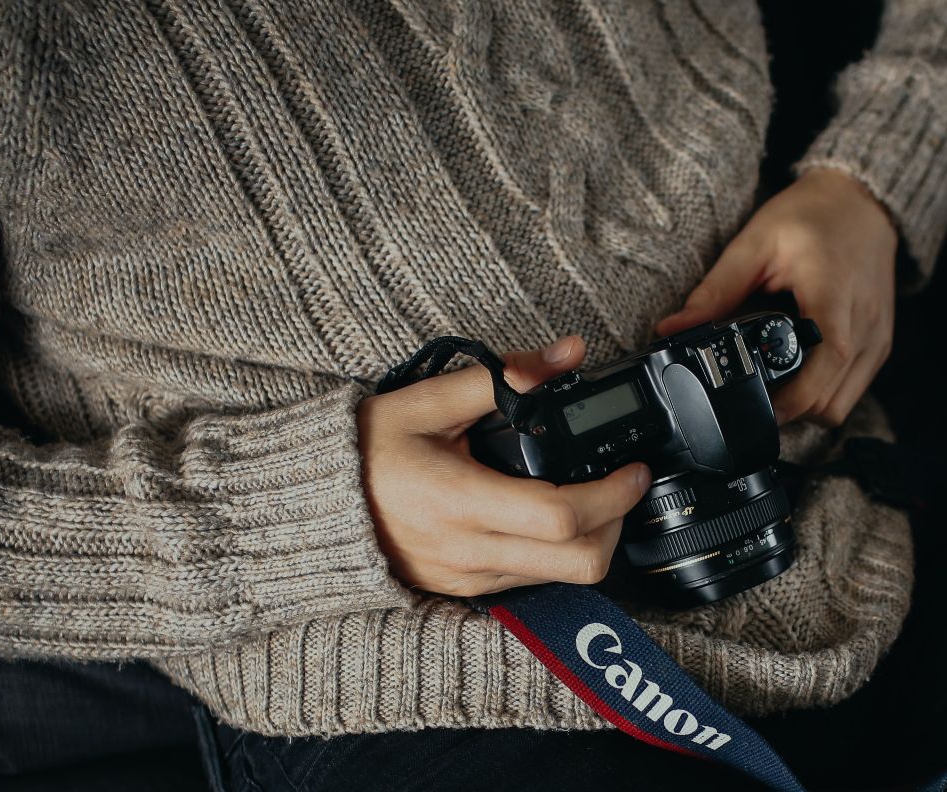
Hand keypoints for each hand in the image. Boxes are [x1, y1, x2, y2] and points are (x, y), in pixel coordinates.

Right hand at [358, 336, 650, 596]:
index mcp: (459, 501)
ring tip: (590, 495)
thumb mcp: (427, 400)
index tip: (633, 469)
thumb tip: (565, 355)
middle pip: (578, 563)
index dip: (613, 495)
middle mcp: (468, 551)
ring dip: (591, 540)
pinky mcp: (465, 591)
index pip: (561, 517)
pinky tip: (550, 516)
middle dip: (616, 524)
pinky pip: (532, 581)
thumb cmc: (366, 450)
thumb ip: (502, 376)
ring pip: (562, 579)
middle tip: (621, 486)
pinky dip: (557, 553)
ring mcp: (468, 578)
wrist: (313, 506)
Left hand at [657, 168, 898, 425]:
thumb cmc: (810, 216)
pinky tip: (798, 372)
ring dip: (806, 407)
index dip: (790, 399)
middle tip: (750, 395)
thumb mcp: (754, 244)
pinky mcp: (880, 345)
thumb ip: (715, 291)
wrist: (862, 203)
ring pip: (841, 406)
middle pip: (829, 402)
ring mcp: (877, 338)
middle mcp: (864, 324)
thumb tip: (670, 328)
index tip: (752, 405)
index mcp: (833, 295)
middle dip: (788, 409)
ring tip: (774, 384)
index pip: (824, 363)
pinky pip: (852, 391)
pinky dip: (824, 394)